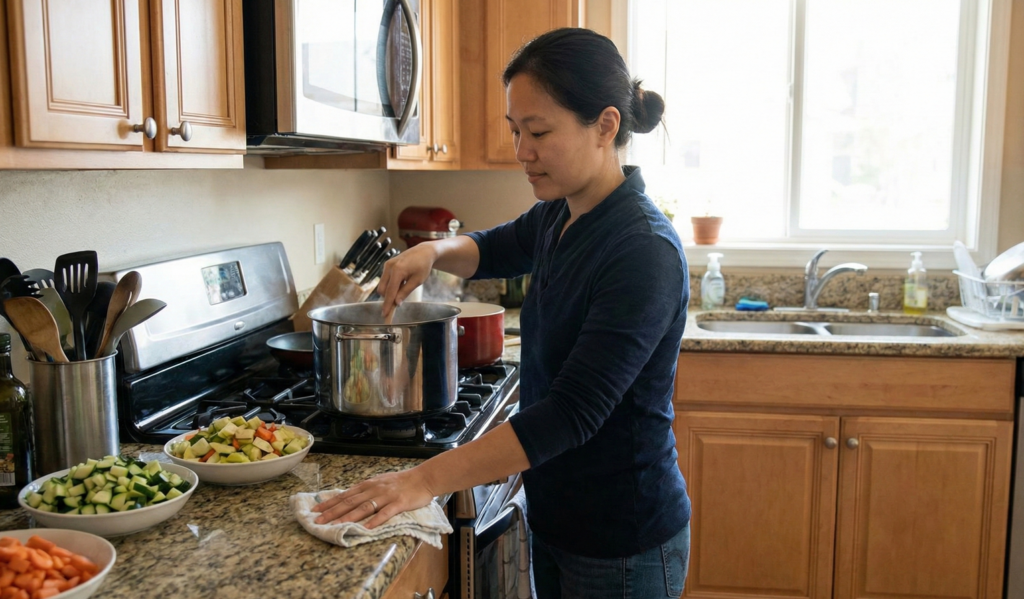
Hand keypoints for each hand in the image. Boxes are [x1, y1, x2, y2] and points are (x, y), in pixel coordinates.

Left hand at [312, 467, 435, 528]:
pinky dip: (374, 521)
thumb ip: (366, 490)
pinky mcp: (398, 503)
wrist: (423, 478)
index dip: (330, 503)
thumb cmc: (402, 482)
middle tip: (318, 521)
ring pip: (363, 507)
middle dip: (332, 512)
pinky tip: (365, 528)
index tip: (315, 510)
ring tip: (335, 526)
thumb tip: (349, 498)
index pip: (345, 494)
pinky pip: (384, 513)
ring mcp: (386, 496)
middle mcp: (374, 489)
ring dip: (348, 517)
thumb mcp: (381, 482)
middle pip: (350, 501)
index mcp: (369, 485)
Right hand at [377, 243, 436, 319]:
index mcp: (398, 270)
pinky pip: (385, 279)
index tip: (385, 314)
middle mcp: (389, 267)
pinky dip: (391, 284)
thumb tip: (396, 303)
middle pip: (383, 290)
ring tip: (404, 286)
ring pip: (382, 285)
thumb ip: (405, 292)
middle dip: (388, 298)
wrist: (424, 252)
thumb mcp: (417, 281)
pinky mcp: (387, 264)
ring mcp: (387, 265)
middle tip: (398, 303)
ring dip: (390, 291)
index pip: (390, 292)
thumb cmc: (423, 266)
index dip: (387, 304)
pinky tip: (402, 281)